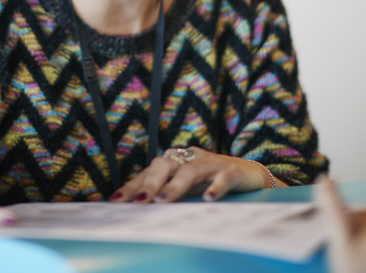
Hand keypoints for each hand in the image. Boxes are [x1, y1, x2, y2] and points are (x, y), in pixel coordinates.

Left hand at [110, 147, 277, 202]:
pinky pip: (223, 177)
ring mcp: (212, 163)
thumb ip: (165, 193)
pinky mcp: (233, 170)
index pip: (149, 171)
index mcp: (176, 161)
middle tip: (139, 201)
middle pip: (165, 164)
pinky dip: (216, 186)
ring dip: (176, 185)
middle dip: (150, 183)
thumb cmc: (210, 181)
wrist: (250, 174)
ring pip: (191, 169)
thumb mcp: (186, 188)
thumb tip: (137, 208)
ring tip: (164, 200)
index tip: (116, 201)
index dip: (132, 184)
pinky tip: (208, 199)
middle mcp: (190, 158)